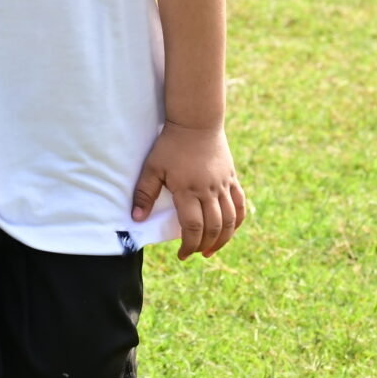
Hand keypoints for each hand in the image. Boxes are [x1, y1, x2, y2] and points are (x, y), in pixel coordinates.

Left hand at [131, 122, 246, 260]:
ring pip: (230, 219)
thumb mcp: (152, 167)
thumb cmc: (170, 144)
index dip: (189, 245)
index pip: (193, 226)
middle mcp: (209, 190)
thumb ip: (144, 193)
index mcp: (188, 189)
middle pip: (213, 227)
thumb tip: (136, 219)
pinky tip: (229, 230)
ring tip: (211, 249)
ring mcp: (223, 184)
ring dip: (222, 239)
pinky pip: (240, 204)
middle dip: (204, 245)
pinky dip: (237, 221)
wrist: (196, 122)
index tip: (182, 255)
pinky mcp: (232, 178)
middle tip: (194, 253)